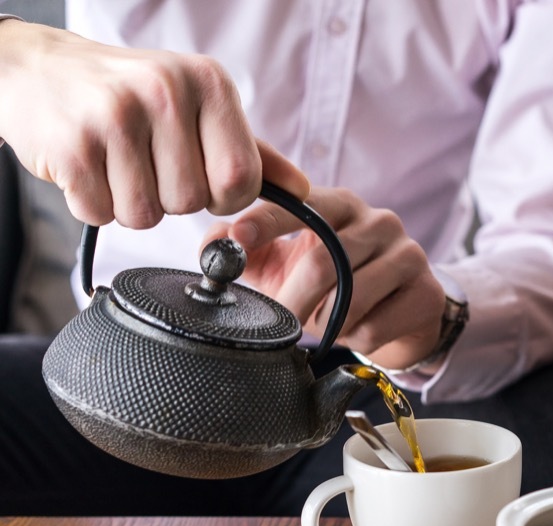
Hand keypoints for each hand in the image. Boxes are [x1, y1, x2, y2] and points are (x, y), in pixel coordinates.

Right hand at [0, 21, 307, 227]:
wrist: (39, 70)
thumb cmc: (128, 93)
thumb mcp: (198, 107)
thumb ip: (254, 152)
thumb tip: (303, 190)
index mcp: (208, 83)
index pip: (241, 179)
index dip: (222, 195)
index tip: (200, 176)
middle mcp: (165, 92)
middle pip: (191, 202)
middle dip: (170, 198)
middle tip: (145, 162)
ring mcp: (115, 117)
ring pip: (147, 216)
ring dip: (130, 204)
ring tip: (116, 163)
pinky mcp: (72, 145)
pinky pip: (101, 214)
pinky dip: (94, 204)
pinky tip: (89, 167)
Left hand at [204, 187, 445, 369]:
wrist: (404, 316)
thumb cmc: (337, 286)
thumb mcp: (288, 265)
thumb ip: (249, 251)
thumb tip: (212, 243)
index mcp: (339, 205)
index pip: (301, 204)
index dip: (266, 221)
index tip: (237, 238)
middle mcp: (378, 221)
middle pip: (324, 261)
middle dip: (292, 300)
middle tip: (275, 325)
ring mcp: (408, 254)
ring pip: (350, 299)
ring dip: (326, 323)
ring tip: (324, 324)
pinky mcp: (426, 291)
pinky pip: (374, 327)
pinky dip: (355, 340)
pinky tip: (358, 331)